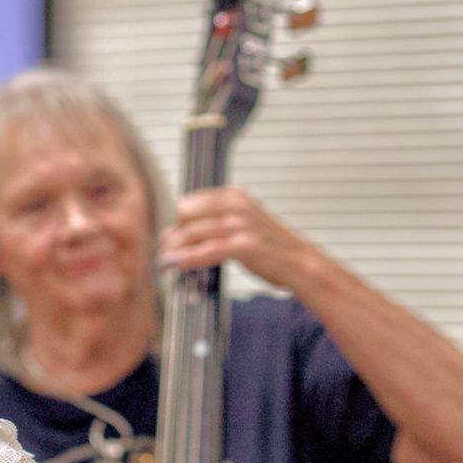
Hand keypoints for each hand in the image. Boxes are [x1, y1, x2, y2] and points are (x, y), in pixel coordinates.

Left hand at [158, 186, 316, 290]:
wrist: (301, 264)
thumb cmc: (267, 250)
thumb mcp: (237, 230)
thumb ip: (206, 228)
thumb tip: (170, 233)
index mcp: (234, 197)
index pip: (188, 203)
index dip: (173, 222)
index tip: (163, 239)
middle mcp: (238, 206)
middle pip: (187, 216)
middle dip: (171, 236)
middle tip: (160, 253)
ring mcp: (243, 224)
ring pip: (195, 233)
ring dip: (174, 249)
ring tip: (160, 263)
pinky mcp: (248, 245)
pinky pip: (212, 250)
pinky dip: (191, 258)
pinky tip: (176, 265)